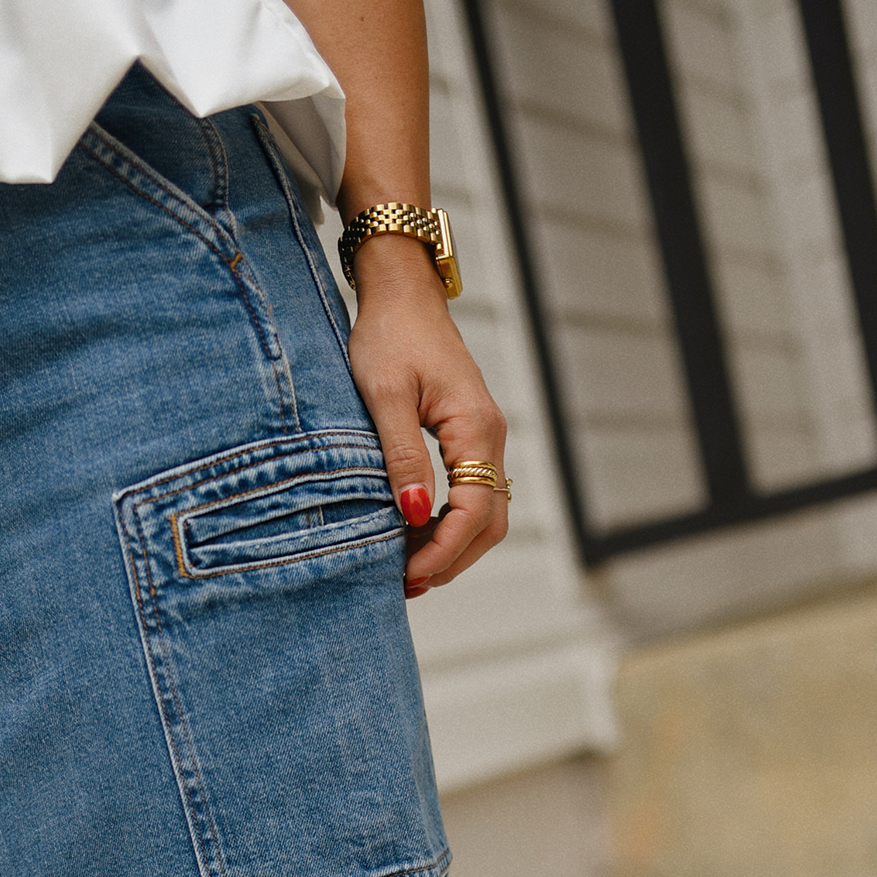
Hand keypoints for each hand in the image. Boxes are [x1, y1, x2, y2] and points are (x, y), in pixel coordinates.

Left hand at [344, 236, 508, 598]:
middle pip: (490, 522)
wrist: (402, 293)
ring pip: (487, 513)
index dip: (443, 550)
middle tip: (407, 583)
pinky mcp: (472, 436)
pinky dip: (451, 524)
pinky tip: (416, 534)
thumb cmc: (389, 334)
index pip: (474, 511)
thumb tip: (415, 515)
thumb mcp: (384, 396)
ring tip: (409, 568)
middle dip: (452, 559)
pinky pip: (473, 494)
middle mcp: (491, 435)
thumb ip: (402, 457)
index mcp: (475, 427)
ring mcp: (486, 437)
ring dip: (453, 546)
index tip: (407, 573)